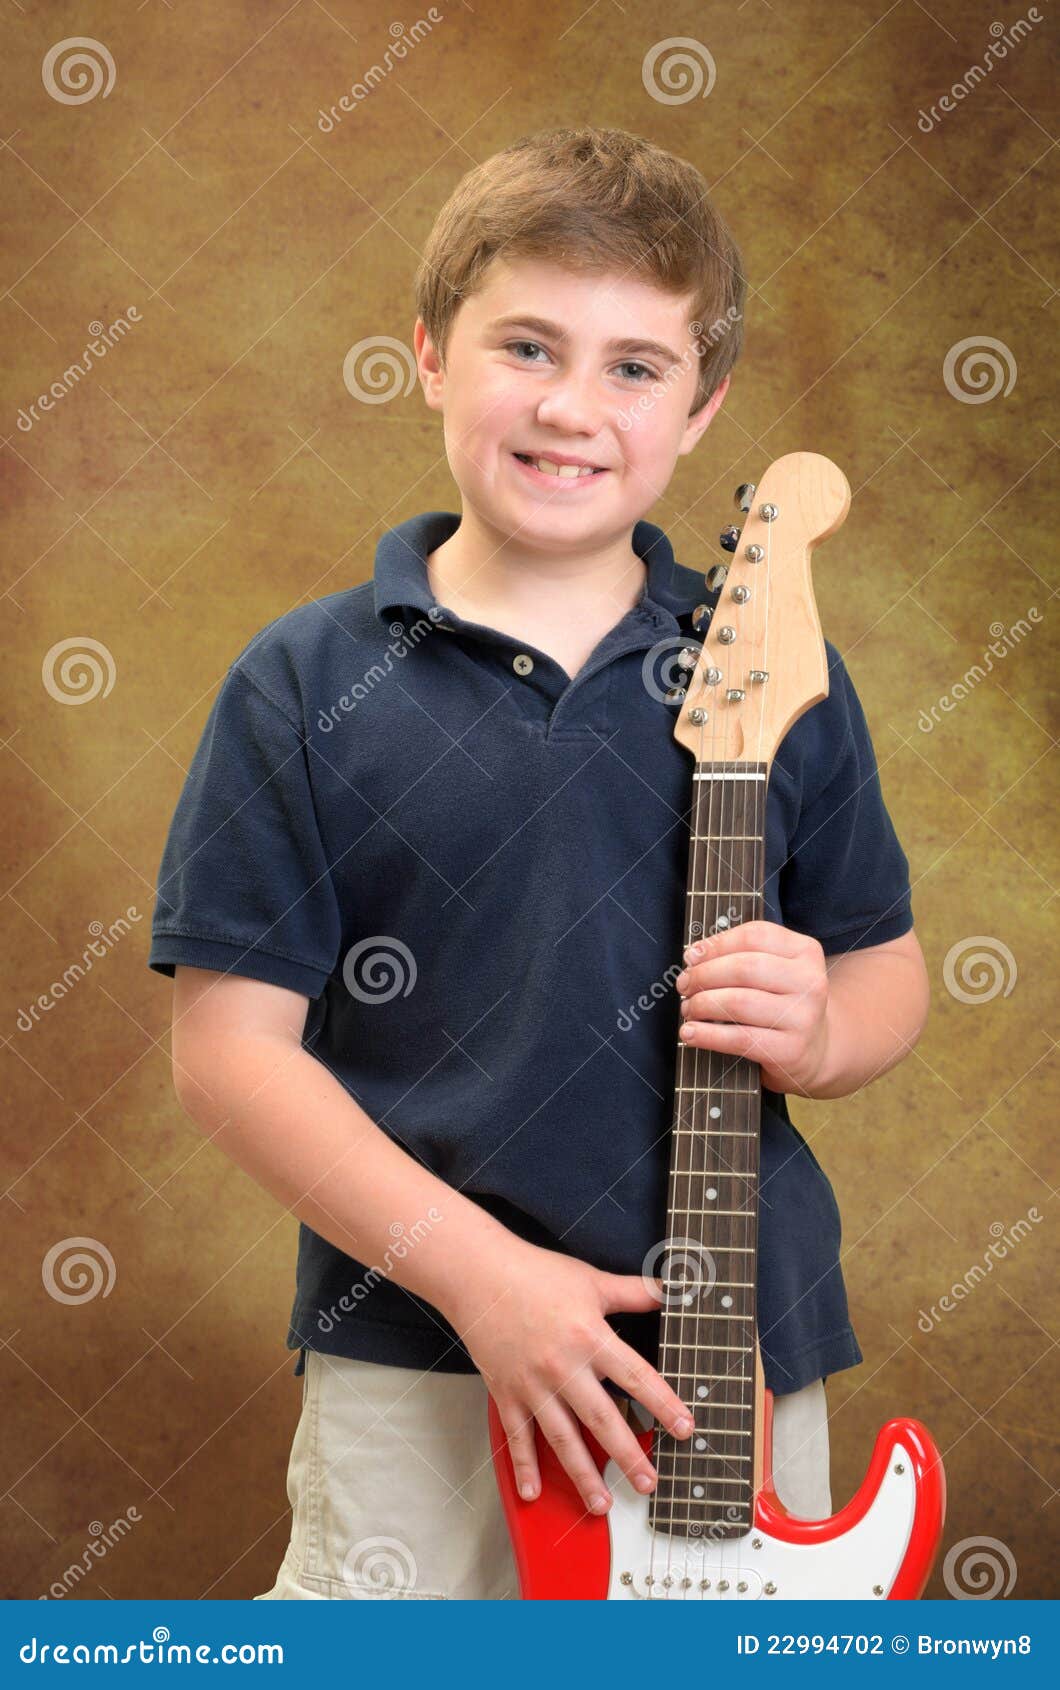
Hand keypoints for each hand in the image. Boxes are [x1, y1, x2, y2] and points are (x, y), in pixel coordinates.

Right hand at [443, 1240, 693, 1515]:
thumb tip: (669, 1292)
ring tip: (602, 1503)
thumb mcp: (591, 1280)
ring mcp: (533, 1384)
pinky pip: (518, 1436)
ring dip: (583, 1473)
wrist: (479, 1275)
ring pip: (562, 1438)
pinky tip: (534, 1491)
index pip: (635, 1376)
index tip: (684, 1428)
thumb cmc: (536, 1274)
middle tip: (648, 1483)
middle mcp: (563, 1366)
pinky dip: (525, 1466)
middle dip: (628, 1454)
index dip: (663, 1404)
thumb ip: (633, 1291)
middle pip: (602, 1418)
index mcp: (589, 1337)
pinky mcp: (507, 1393)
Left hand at [673, 918, 830, 1095]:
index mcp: (806, 951)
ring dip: (702, 1004)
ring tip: (688, 1008)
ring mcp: (803, 1017)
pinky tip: (690, 1033)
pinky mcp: (790, 1049)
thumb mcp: (774, 970)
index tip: (691, 956)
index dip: (717, 944)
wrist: (813, 1049)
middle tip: (684, 984)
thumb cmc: (782, 1002)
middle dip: (704, 975)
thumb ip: (741, 954)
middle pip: (744, 968)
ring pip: (738, 1003)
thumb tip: (695, 955)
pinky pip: (739, 1038)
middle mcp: (810, 981)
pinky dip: (707, 1035)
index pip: (755, 936)